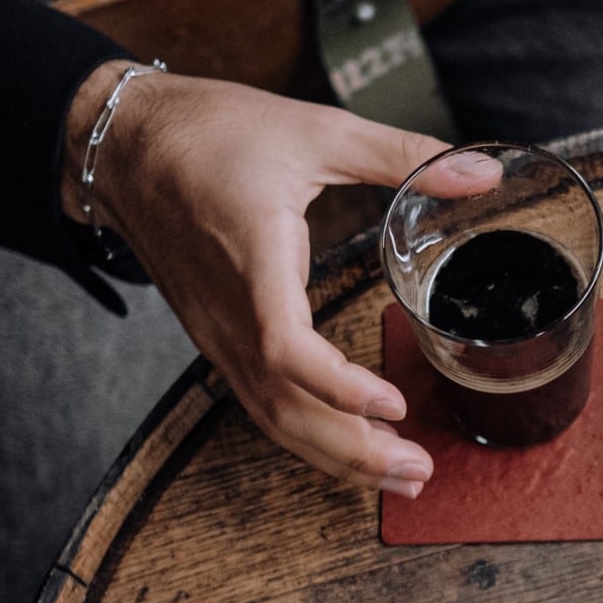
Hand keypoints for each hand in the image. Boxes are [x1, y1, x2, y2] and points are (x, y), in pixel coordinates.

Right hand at [64, 65, 497, 494]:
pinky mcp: (216, 337)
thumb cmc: (209, 132)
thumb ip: (403, 155)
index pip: (284, 348)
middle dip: (353, 450)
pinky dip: (308, 433)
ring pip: (271, 415)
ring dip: (336, 454)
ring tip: (399, 475)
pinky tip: (350, 446)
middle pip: (284, 407)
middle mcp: (229, 312)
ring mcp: (216, 332)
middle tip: (419, 470)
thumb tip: (481, 171)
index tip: (394, 404)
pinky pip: (260, 401)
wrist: (121, 143)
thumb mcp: (316, 127)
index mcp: (253, 260)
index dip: (339, 386)